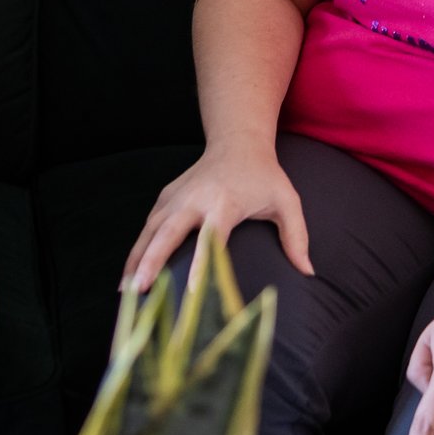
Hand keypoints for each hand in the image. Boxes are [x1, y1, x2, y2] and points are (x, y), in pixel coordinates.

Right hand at [121, 139, 312, 291]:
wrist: (237, 142)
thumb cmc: (264, 177)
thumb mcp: (287, 202)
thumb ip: (297, 237)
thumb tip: (308, 273)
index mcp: (224, 202)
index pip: (211, 235)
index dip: (200, 262)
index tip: (188, 290)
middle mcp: (194, 199)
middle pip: (168, 232)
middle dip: (151, 261)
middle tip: (137, 290)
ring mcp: (176, 197)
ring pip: (150, 230)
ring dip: (136, 259)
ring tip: (124, 292)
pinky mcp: (166, 197)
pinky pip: (148, 226)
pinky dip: (136, 249)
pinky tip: (128, 275)